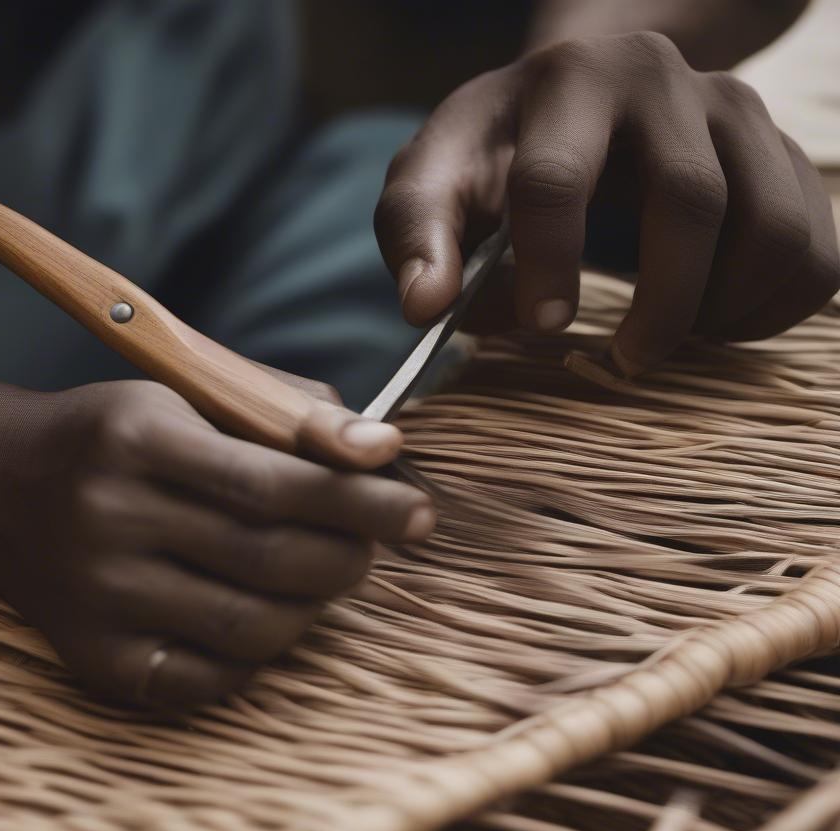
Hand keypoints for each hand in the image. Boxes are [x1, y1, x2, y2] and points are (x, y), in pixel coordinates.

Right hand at [0, 379, 433, 712]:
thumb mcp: (187, 396)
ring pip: (253, 630)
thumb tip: (381, 450)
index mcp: (139, 442)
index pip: (275, 484)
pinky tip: (266, 618)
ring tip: (320, 579)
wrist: (2, 490)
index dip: (362, 502)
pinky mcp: (97, 658)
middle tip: (371, 547)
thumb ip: (284, 413)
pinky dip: (260, 658)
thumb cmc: (117, 438)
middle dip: (351, 558)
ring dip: (314, 609)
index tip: (419, 511)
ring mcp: (100, 599)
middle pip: (272, 561)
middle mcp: (111, 521)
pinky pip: (209, 681)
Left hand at [374, 31, 839, 373]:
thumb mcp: (433, 183)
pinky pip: (817, 247)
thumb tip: (425, 308)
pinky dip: (774, 308)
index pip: (556, 179)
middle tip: (624, 362)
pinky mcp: (779, 153)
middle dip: (659, 305)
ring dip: (725, 310)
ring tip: (668, 339)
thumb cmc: (492, 158)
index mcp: (565, 83)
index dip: (548, 265)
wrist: (573, 103)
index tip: (542, 329)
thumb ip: (418, 237)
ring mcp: (735, 111)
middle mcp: (663, 80)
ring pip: (775, 226)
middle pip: (691, 201)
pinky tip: (714, 322)